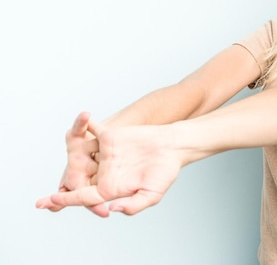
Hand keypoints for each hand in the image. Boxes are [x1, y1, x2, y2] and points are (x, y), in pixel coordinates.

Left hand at [37, 118, 182, 215]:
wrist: (173, 147)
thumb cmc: (165, 171)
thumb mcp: (152, 194)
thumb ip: (133, 205)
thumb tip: (112, 210)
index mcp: (111, 187)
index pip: (84, 196)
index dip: (67, 200)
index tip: (52, 201)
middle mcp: (104, 171)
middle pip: (77, 179)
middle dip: (63, 186)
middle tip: (45, 201)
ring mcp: (105, 153)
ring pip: (80, 155)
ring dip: (69, 156)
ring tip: (61, 160)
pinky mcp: (110, 136)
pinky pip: (92, 130)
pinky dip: (84, 125)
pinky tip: (78, 123)